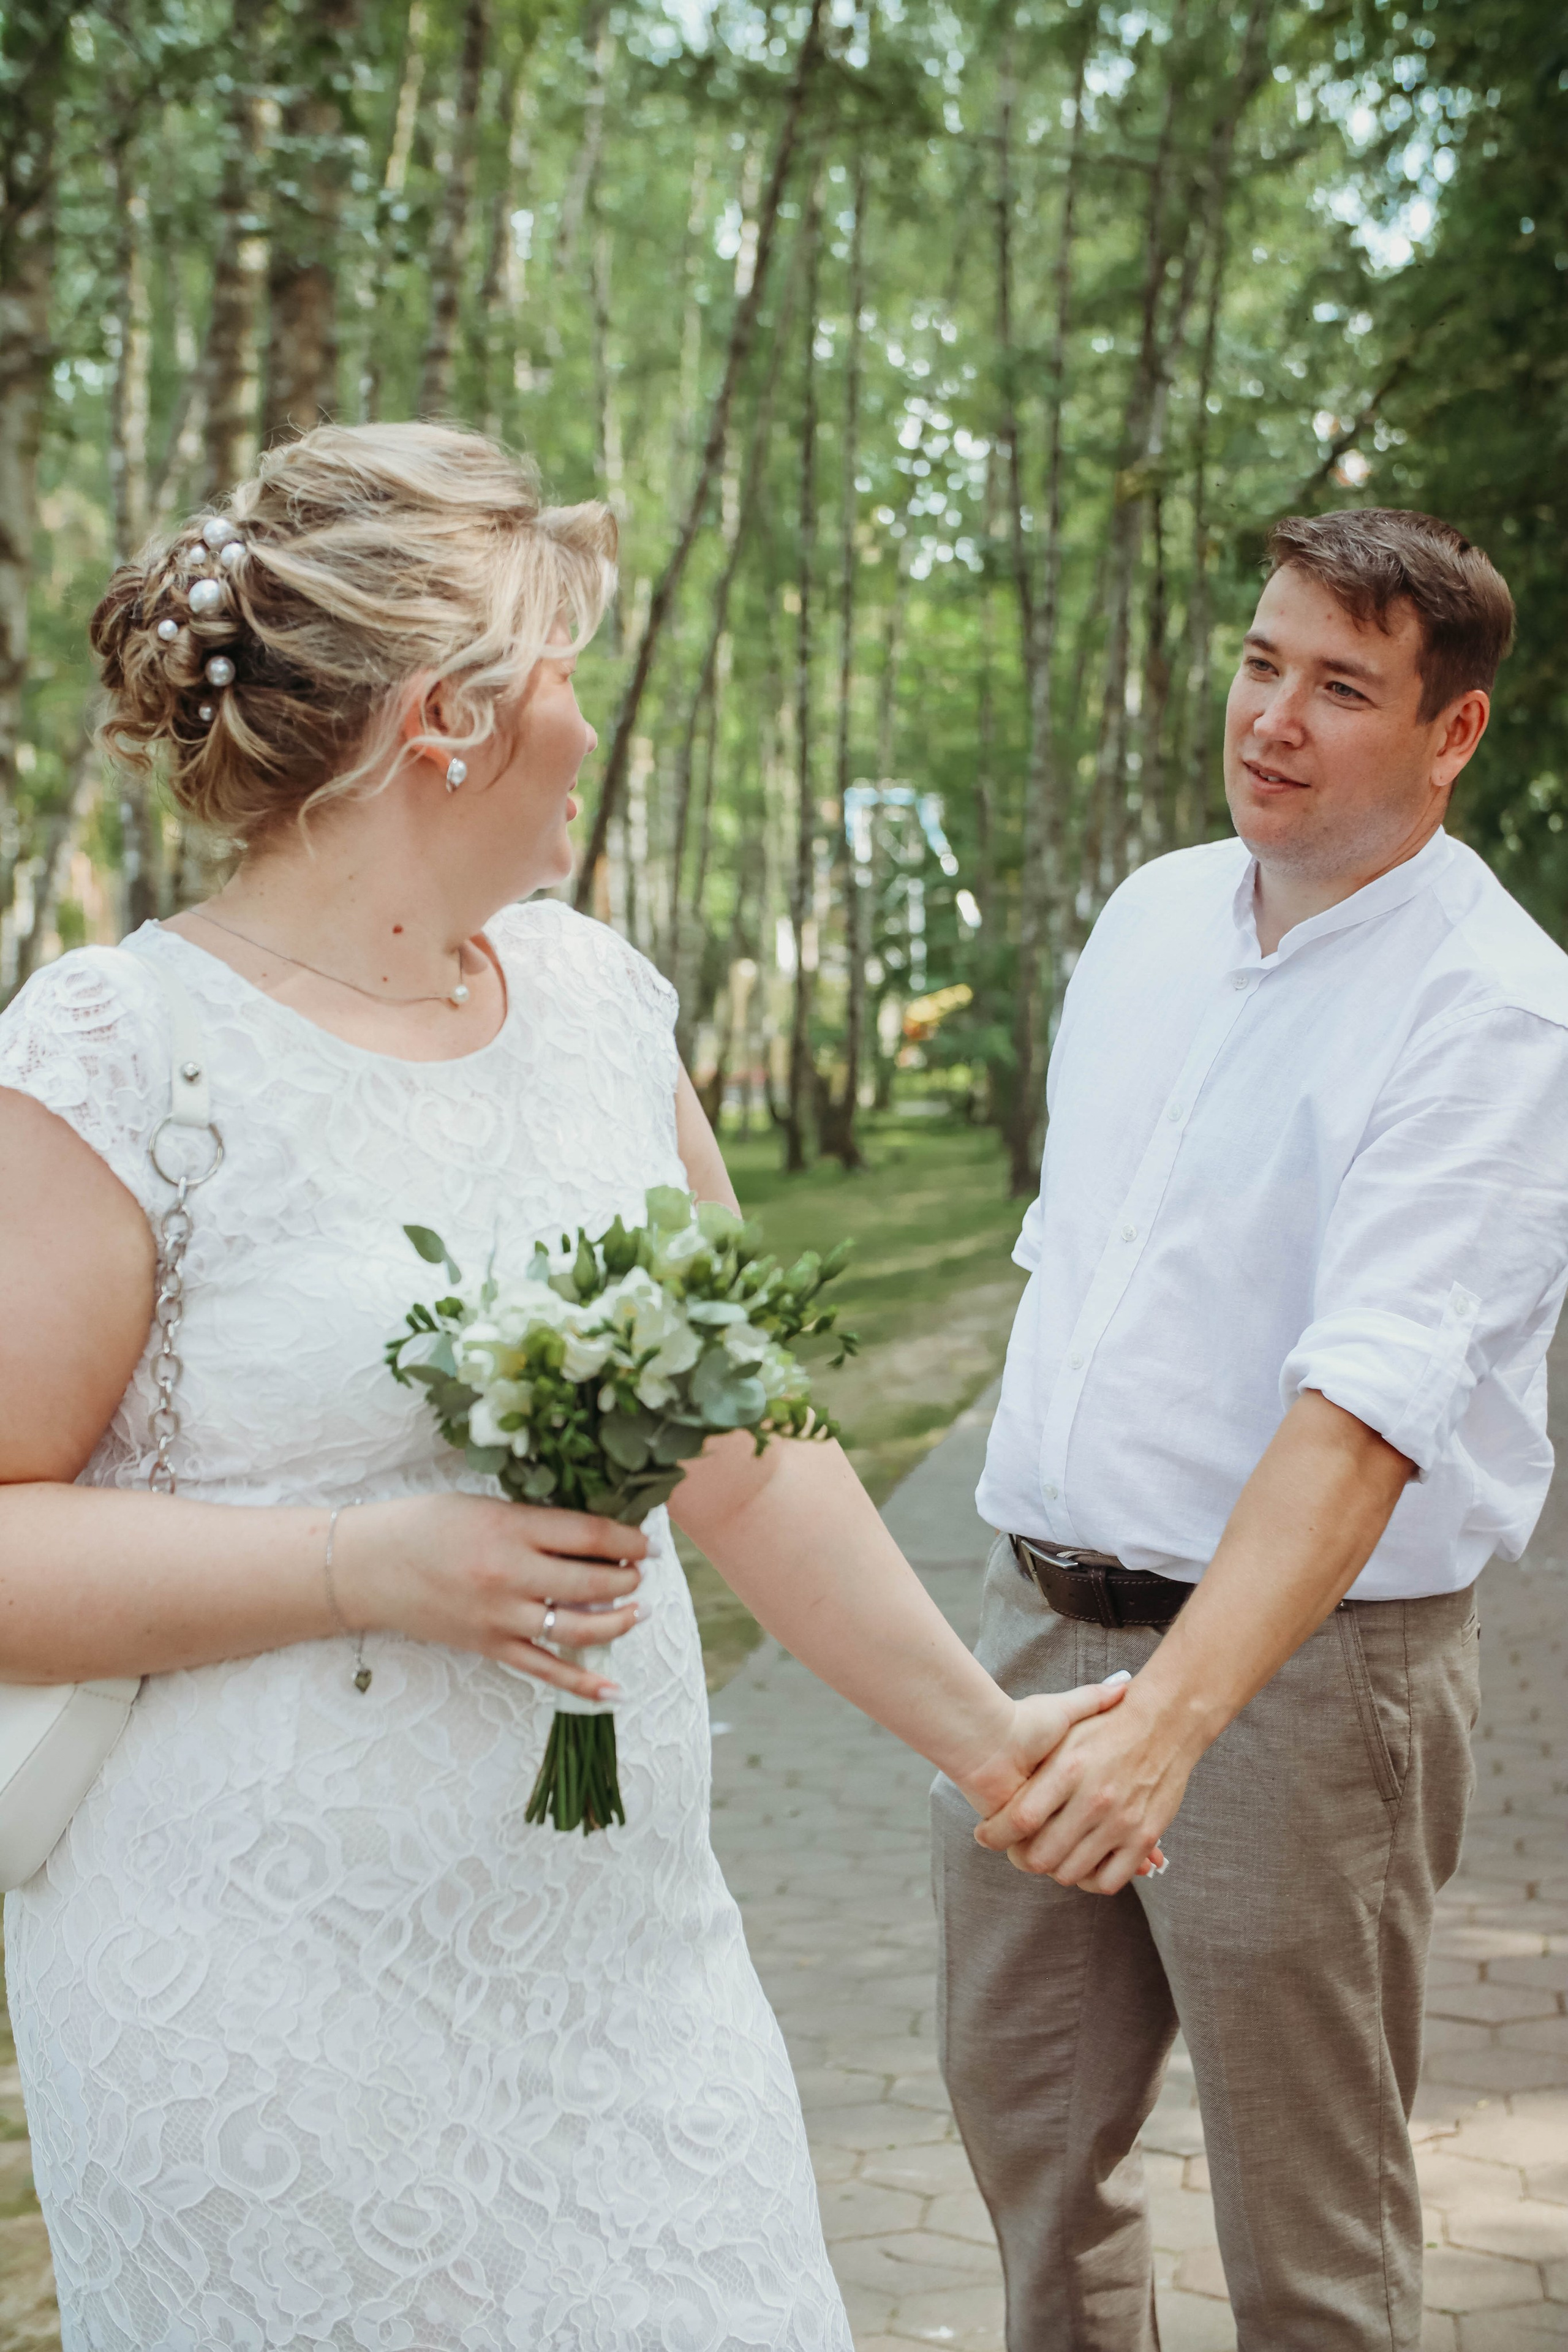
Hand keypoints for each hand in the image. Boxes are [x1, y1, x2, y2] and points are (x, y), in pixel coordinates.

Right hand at [335, 1494, 646, 1699]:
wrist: (370, 1566)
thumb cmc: (427, 1525)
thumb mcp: (486, 1505)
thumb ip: (537, 1520)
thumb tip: (596, 1533)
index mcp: (510, 1529)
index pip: (589, 1536)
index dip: (628, 1540)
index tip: (646, 1541)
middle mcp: (509, 1575)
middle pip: (592, 1583)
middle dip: (628, 1578)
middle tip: (641, 1571)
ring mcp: (500, 1617)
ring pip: (578, 1628)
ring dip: (619, 1621)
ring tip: (638, 1609)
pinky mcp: (489, 1647)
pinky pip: (545, 1669)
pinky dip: (582, 1683)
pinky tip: (615, 1690)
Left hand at [974, 1676, 1200, 1893]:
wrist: (1165, 1718)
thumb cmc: (1106, 1723)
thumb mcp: (1065, 1720)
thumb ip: (1037, 1753)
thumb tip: (994, 1765)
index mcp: (1067, 1768)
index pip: (1018, 1820)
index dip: (994, 1835)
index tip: (985, 1836)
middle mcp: (1093, 1798)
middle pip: (1041, 1856)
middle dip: (1022, 1858)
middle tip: (1019, 1851)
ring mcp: (1121, 1820)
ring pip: (1071, 1872)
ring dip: (1056, 1869)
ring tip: (1052, 1856)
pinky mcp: (1145, 1836)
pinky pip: (1109, 1879)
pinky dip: (1092, 1880)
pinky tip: (1084, 1865)